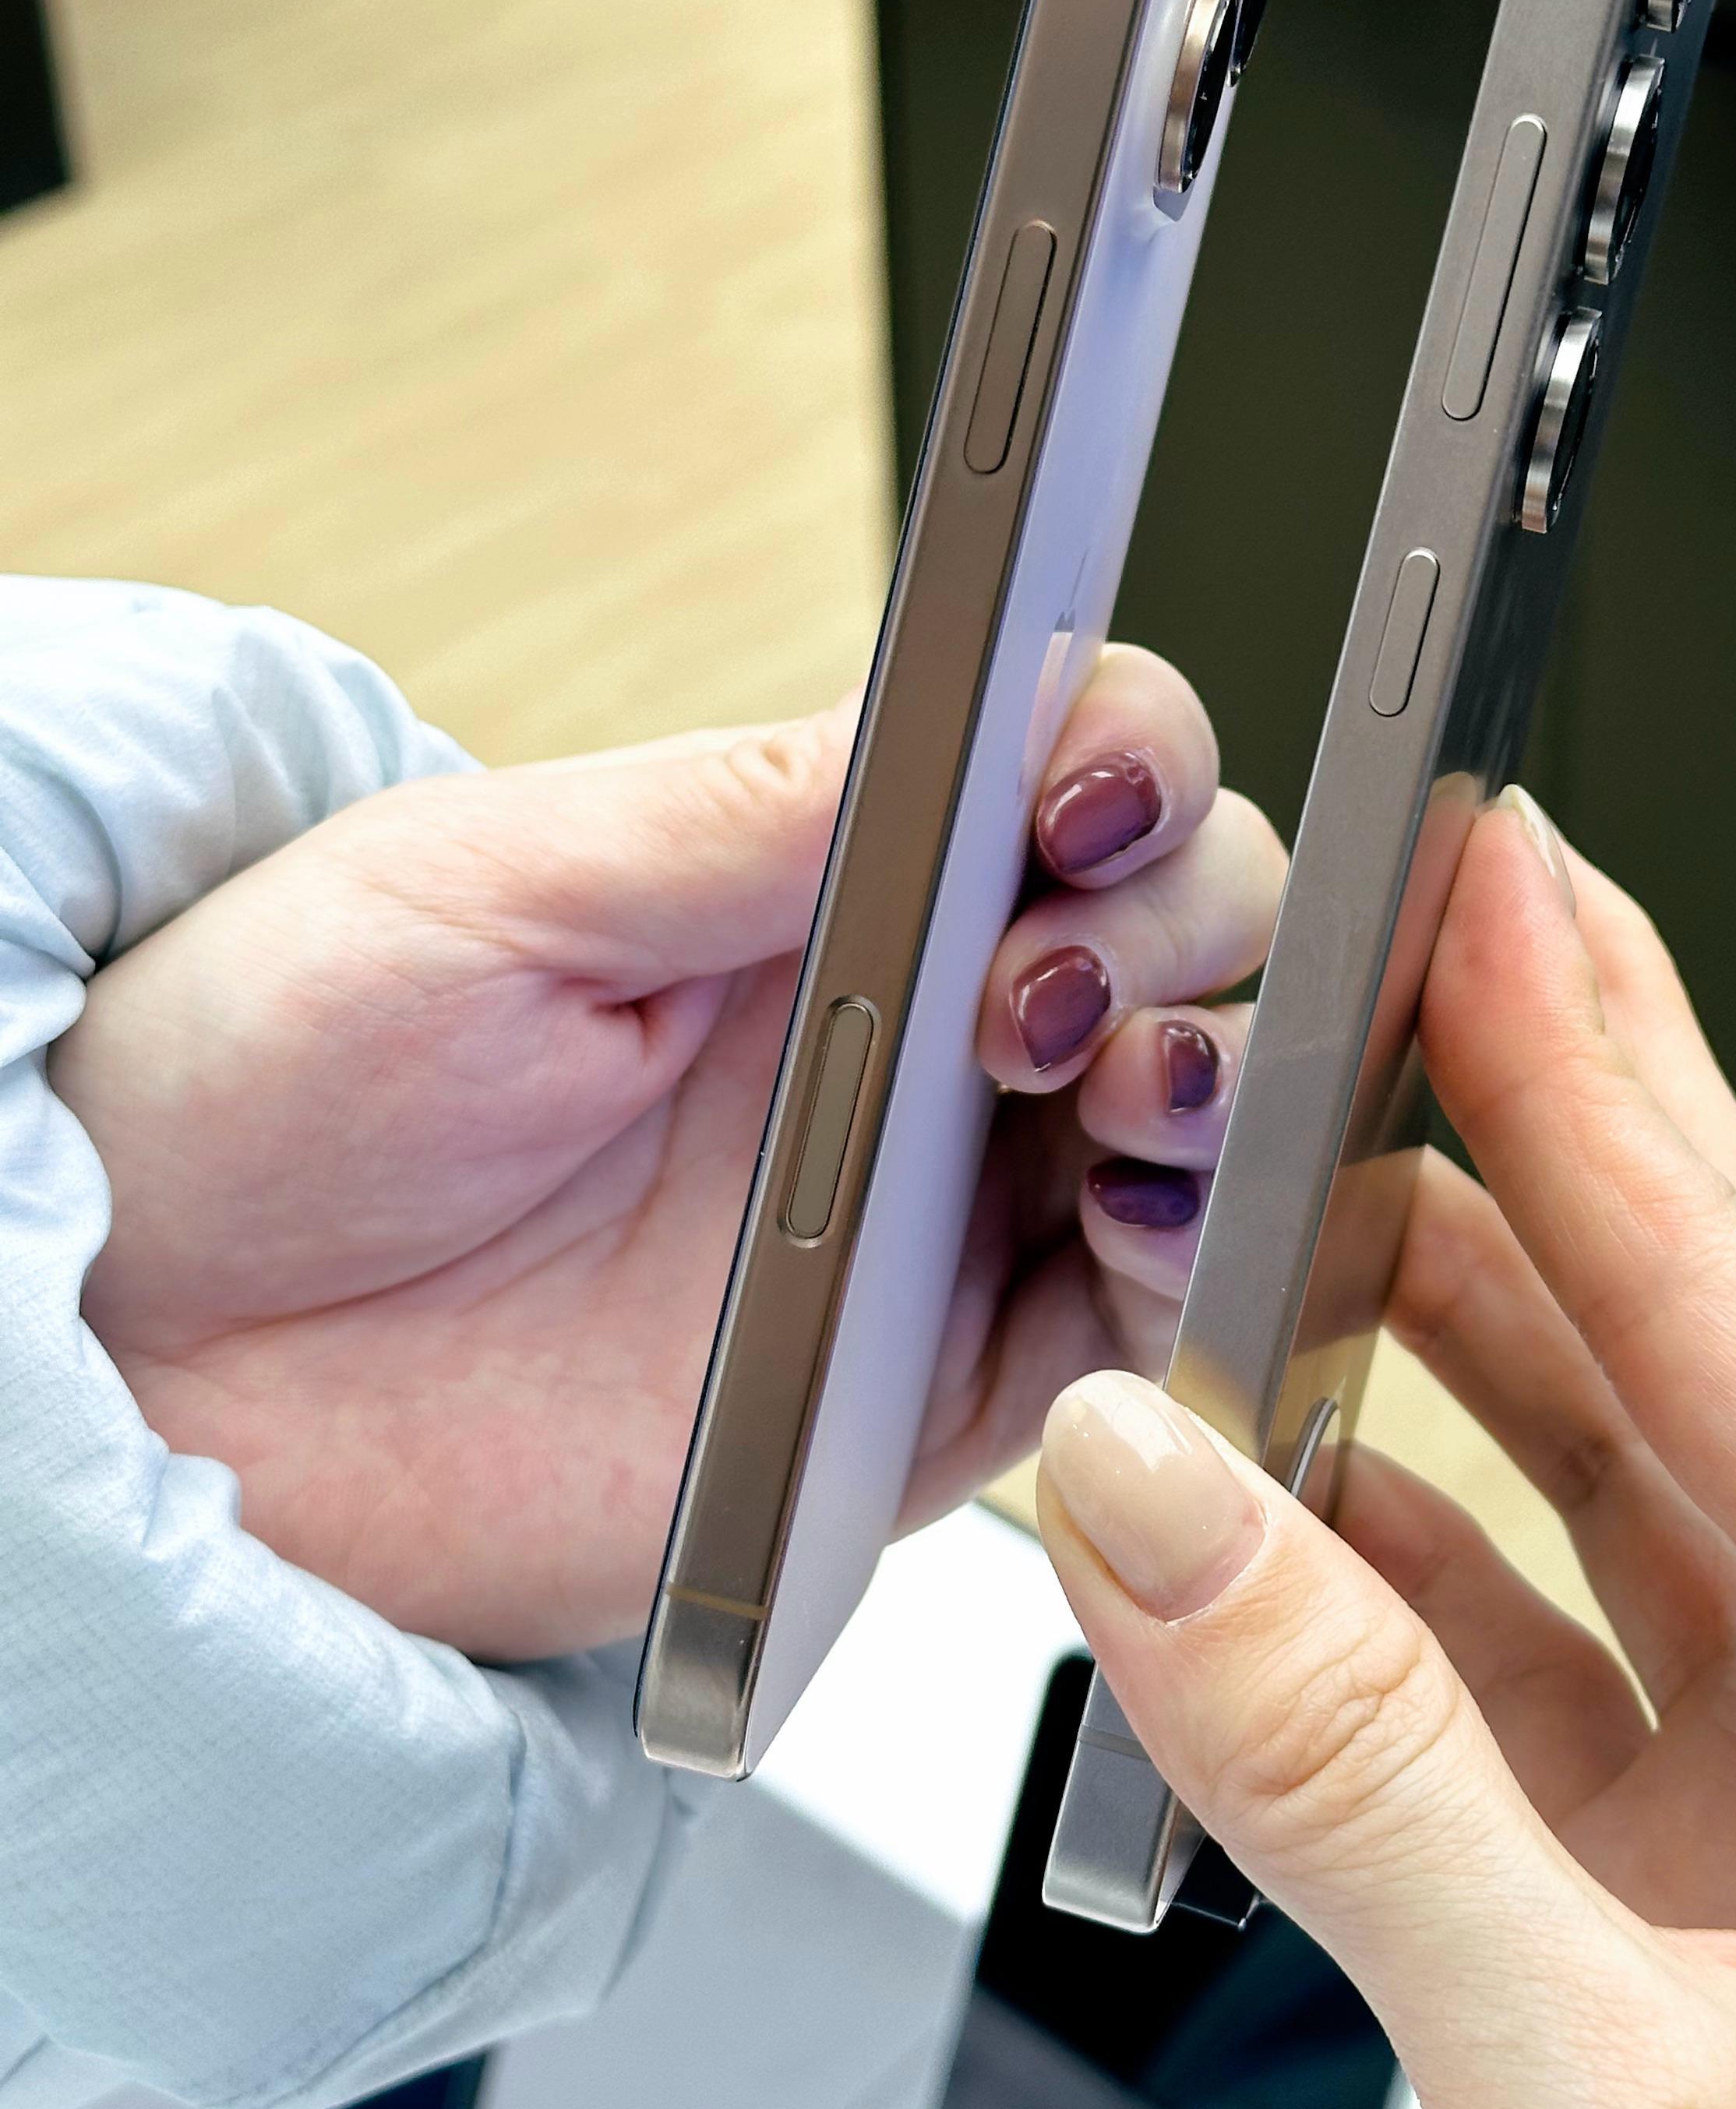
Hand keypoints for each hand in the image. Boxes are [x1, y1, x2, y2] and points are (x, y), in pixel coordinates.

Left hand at [61, 646, 1280, 1660]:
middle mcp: (898, 1028)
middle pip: (1171, 925)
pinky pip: (1127, 1343)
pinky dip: (1182, 1297)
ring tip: (1119, 1106)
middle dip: (1182, 924)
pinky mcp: (922, 1395)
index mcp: (805, 875)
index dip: (1126, 758)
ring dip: (1215, 1092)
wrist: (147, 1379)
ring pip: (1188, 1121)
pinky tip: (1136, 1256)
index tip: (1082, 800)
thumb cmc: (259, 1092)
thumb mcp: (481, 886)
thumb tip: (978, 713)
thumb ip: (742, 816)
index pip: (1057, 762)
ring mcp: (926, 1210)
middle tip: (1043, 990)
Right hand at [1036, 792, 1735, 2108]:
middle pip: (1698, 1344)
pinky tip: (1279, 1464)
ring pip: (1600, 1481)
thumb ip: (1346, 1774)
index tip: (1502, 877)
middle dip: (1548, 1124)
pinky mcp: (1695, 1886)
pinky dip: (1387, 1553)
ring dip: (1435, 1337)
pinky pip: (1527, 1648)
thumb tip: (1143, 1490)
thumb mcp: (1606, 2100)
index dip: (1602, 1076)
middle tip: (1435, 910)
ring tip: (1302, 1168)